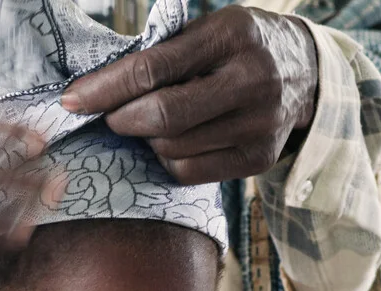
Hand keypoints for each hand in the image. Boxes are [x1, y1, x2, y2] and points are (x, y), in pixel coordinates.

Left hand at [61, 6, 317, 184]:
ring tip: (153, 122)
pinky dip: (168, 159)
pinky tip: (174, 141)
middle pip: (162, 116)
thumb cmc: (238, 47)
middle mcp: (252, 80)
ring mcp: (259, 124)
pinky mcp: (258, 158)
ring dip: (147, 139)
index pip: (152, 69)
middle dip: (121, 119)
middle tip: (111, 116)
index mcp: (232, 36)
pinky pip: (189, 171)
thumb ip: (161, 53)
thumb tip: (94, 88)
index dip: (104, 89)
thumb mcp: (208, 30)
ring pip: (172, 148)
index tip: (72, 100)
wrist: (308, 71)